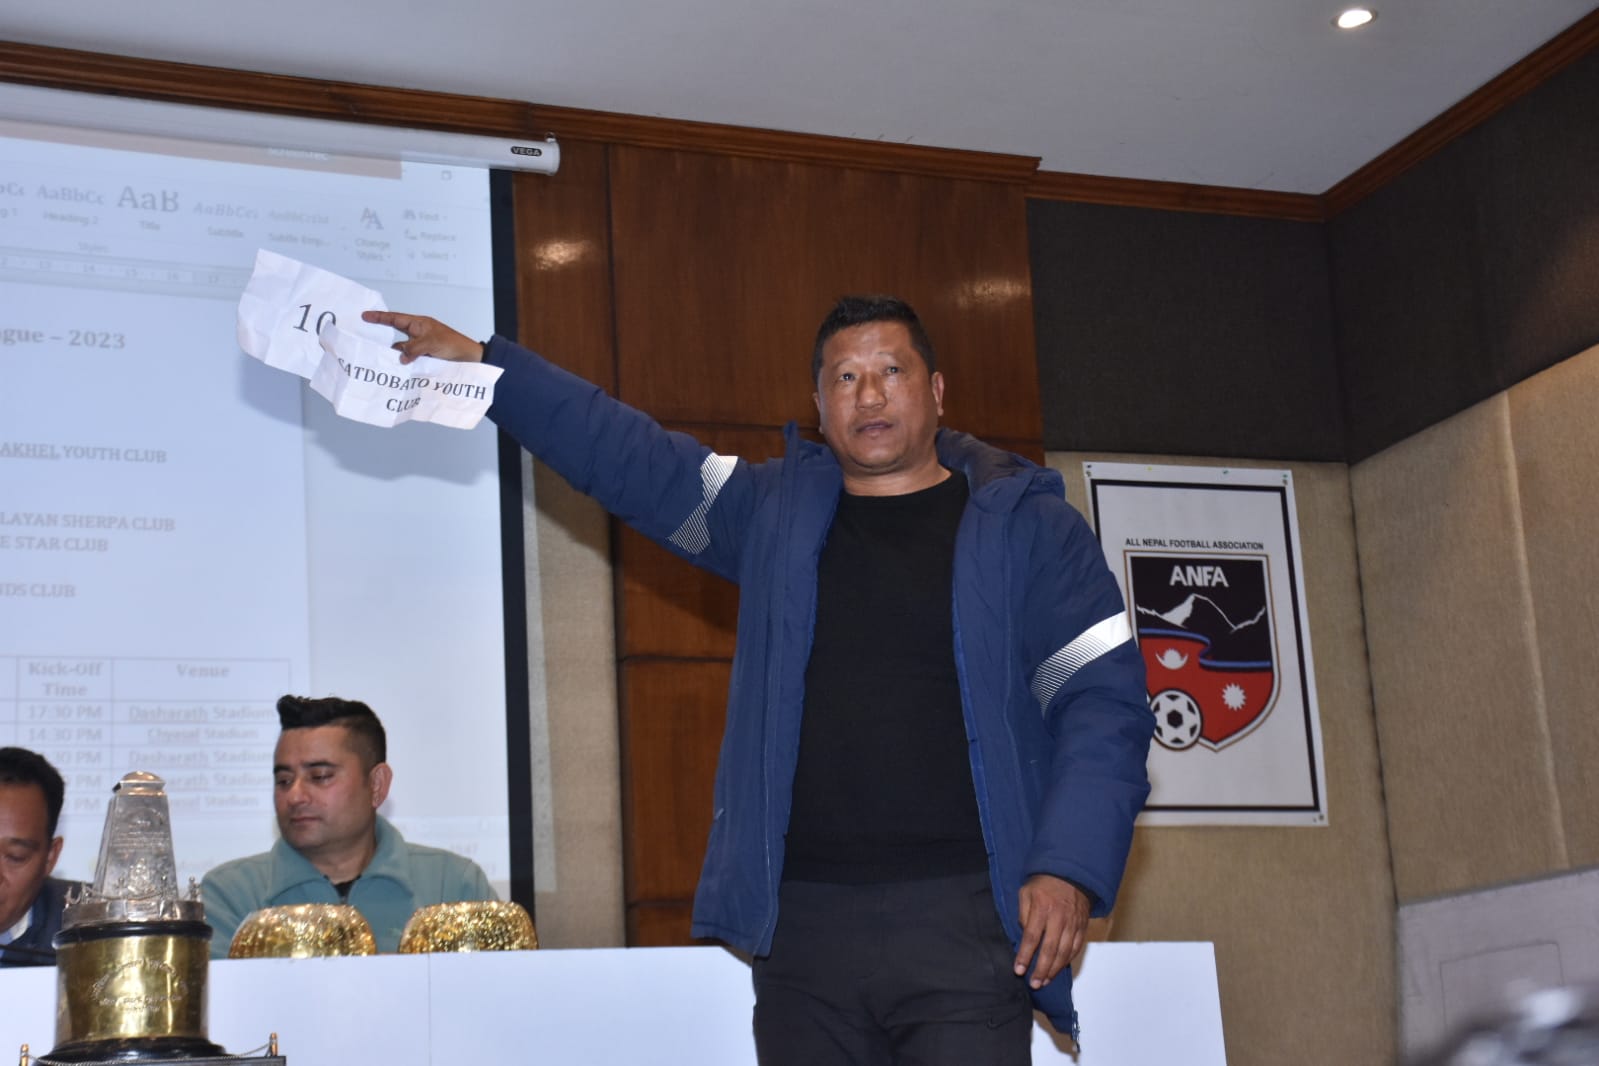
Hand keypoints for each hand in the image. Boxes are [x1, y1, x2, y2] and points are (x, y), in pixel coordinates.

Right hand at [362, 310, 483, 364]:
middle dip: (383, 340)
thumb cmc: (453, 344)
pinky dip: (404, 366)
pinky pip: (409, 361)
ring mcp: (421, 348)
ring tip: (382, 363)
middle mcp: (418, 335)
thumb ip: (413, 348)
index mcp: (419, 324)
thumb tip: (400, 357)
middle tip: (368, 344)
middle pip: (395, 336)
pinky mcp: (424, 359)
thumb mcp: (431, 342)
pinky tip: (398, 372)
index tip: (364, 316)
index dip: (379, 317)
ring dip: (395, 357)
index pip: (395, 318)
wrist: (470, 359)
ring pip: (402, 351)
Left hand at [1014, 874, 1089, 988]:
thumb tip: (1024, 935)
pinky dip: (1067, 961)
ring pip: (1064, 952)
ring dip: (1054, 970)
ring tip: (1045, 981)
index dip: (1025, 955)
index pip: (1032, 936)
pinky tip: (1059, 969)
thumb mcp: (1026, 892)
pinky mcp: (1082, 926)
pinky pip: (1076, 948)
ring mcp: (1073, 923)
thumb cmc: (1045, 883)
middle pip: (1050, 949)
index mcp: (1042, 907)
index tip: (1019, 970)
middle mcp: (1059, 917)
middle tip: (1034, 983)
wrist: (1071, 874)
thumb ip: (1023, 913)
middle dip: (1041, 969)